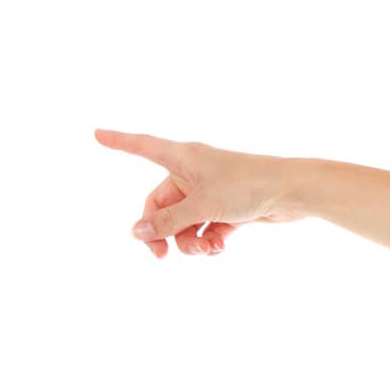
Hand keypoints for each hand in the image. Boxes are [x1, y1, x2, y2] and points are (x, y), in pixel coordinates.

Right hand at [96, 128, 305, 258]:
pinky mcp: (228, 209)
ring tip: (207, 249)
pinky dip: (208, 240)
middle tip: (161, 256)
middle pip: (161, 205)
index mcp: (182, 157)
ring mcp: (211, 191)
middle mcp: (193, 172)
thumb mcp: (202, 205)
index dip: (119, 142)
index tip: (96, 134)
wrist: (293, 191)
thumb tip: (137, 232)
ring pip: (185, 222)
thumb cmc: (248, 185)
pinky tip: (219, 248)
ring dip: (190, 240)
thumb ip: (169, 221)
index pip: (142, 147)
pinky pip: (205, 228)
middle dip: (163, 232)